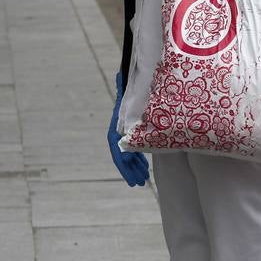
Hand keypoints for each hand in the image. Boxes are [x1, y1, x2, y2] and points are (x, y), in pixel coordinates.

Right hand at [107, 72, 148, 186]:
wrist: (137, 79)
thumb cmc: (137, 82)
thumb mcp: (133, 86)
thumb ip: (126, 86)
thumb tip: (121, 77)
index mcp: (118, 121)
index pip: (115, 144)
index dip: (122, 158)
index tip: (129, 170)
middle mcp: (120, 127)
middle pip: (121, 153)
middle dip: (129, 169)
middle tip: (137, 183)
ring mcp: (126, 131)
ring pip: (127, 153)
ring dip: (134, 167)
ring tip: (142, 180)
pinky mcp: (133, 131)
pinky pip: (133, 149)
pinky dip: (138, 160)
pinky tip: (145, 169)